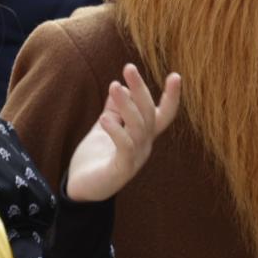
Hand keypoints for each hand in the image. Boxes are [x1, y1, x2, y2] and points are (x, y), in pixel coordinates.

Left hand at [64, 64, 181, 202]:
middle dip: (141, 90)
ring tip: (114, 86)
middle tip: (129, 68)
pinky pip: (124, 147)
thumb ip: (114, 109)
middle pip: (149, 114)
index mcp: (143, 135)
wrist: (80, 189)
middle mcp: (144, 146)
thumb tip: (120, 86)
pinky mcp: (121, 170)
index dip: (171, 97)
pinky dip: (116, 131)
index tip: (176, 75)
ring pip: (139, 127)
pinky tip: (104, 119)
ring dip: (126, 105)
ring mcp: (135, 159)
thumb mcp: (105, 127)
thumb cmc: (95, 157)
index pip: (163, 114)